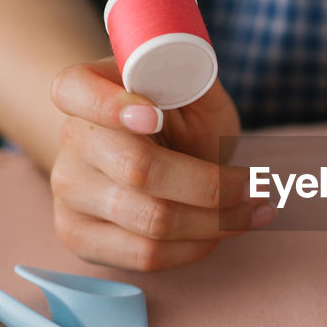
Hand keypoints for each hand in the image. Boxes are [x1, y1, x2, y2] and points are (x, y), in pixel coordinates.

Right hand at [49, 57, 273, 270]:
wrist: (154, 152)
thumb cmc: (177, 115)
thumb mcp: (189, 85)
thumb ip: (189, 72)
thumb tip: (193, 71)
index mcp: (85, 89)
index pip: (73, 89)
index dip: (110, 104)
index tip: (154, 114)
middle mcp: (70, 140)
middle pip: (137, 169)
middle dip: (212, 186)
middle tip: (258, 188)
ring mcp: (68, 192)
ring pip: (150, 220)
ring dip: (216, 222)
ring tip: (254, 212)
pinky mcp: (78, 236)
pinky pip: (144, 255)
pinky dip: (195, 248)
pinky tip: (219, 233)